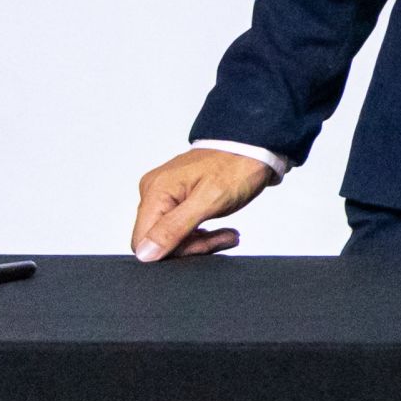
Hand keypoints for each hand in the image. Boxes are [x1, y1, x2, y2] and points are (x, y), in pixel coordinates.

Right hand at [130, 146, 275, 261]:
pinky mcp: (178, 198)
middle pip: (158, 240)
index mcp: (155, 191)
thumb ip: (174, 227)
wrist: (257, 146)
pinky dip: (202, 234)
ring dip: (201, 242)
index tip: (207, 245)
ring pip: (171, 236)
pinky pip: (181, 227)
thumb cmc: (238, 166)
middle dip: (193, 246)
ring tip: (229, 235)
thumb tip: (144, 254)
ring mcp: (165, 195)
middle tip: (225, 239)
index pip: (143, 241)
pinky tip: (222, 232)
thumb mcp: (209, 200)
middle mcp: (154, 192)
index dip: (173, 252)